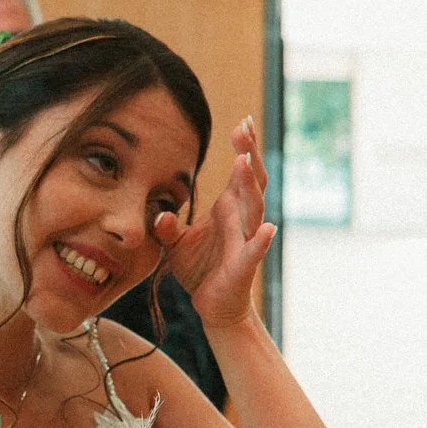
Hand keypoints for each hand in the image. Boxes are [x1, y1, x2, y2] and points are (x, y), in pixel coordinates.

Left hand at [154, 117, 273, 329]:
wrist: (214, 305)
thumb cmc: (200, 268)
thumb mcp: (174, 243)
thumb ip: (165, 225)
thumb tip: (158, 213)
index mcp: (229, 207)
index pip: (242, 171)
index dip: (244, 146)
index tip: (243, 122)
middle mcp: (242, 219)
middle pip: (253, 180)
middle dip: (250, 154)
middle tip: (244, 127)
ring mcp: (246, 240)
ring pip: (254, 208)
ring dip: (250, 185)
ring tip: (245, 162)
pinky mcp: (244, 266)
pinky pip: (255, 251)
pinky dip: (262, 240)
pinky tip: (268, 228)